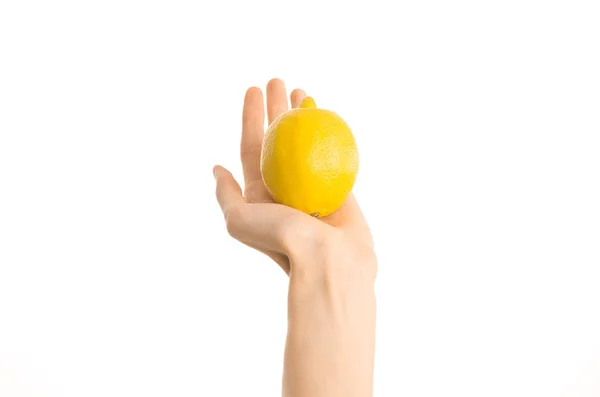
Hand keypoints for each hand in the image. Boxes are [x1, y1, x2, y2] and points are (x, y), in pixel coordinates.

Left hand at [213, 78, 374, 277]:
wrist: (329, 262)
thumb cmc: (281, 241)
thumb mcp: (238, 221)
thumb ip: (227, 195)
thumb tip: (217, 168)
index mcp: (260, 193)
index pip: (251, 147)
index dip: (250, 118)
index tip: (254, 89)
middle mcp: (284, 186)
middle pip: (278, 138)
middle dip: (276, 109)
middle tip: (277, 81)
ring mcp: (312, 184)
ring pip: (306, 141)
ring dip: (302, 115)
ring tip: (302, 91)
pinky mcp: (338, 185)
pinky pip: (332, 151)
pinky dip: (329, 131)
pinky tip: (326, 113)